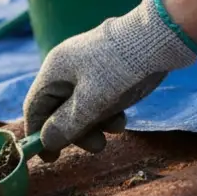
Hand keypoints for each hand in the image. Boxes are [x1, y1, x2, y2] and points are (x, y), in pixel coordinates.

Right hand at [24, 0, 196, 160]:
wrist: (162, 36)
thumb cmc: (121, 70)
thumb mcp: (92, 103)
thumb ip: (66, 125)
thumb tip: (45, 142)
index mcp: (54, 71)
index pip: (35, 107)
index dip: (38, 134)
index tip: (50, 158)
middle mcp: (67, 68)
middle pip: (59, 109)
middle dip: (76, 131)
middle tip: (96, 146)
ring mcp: (88, 68)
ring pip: (82, 106)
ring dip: (96, 123)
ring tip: (117, 129)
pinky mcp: (108, 69)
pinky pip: (99, 98)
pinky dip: (108, 111)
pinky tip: (123, 117)